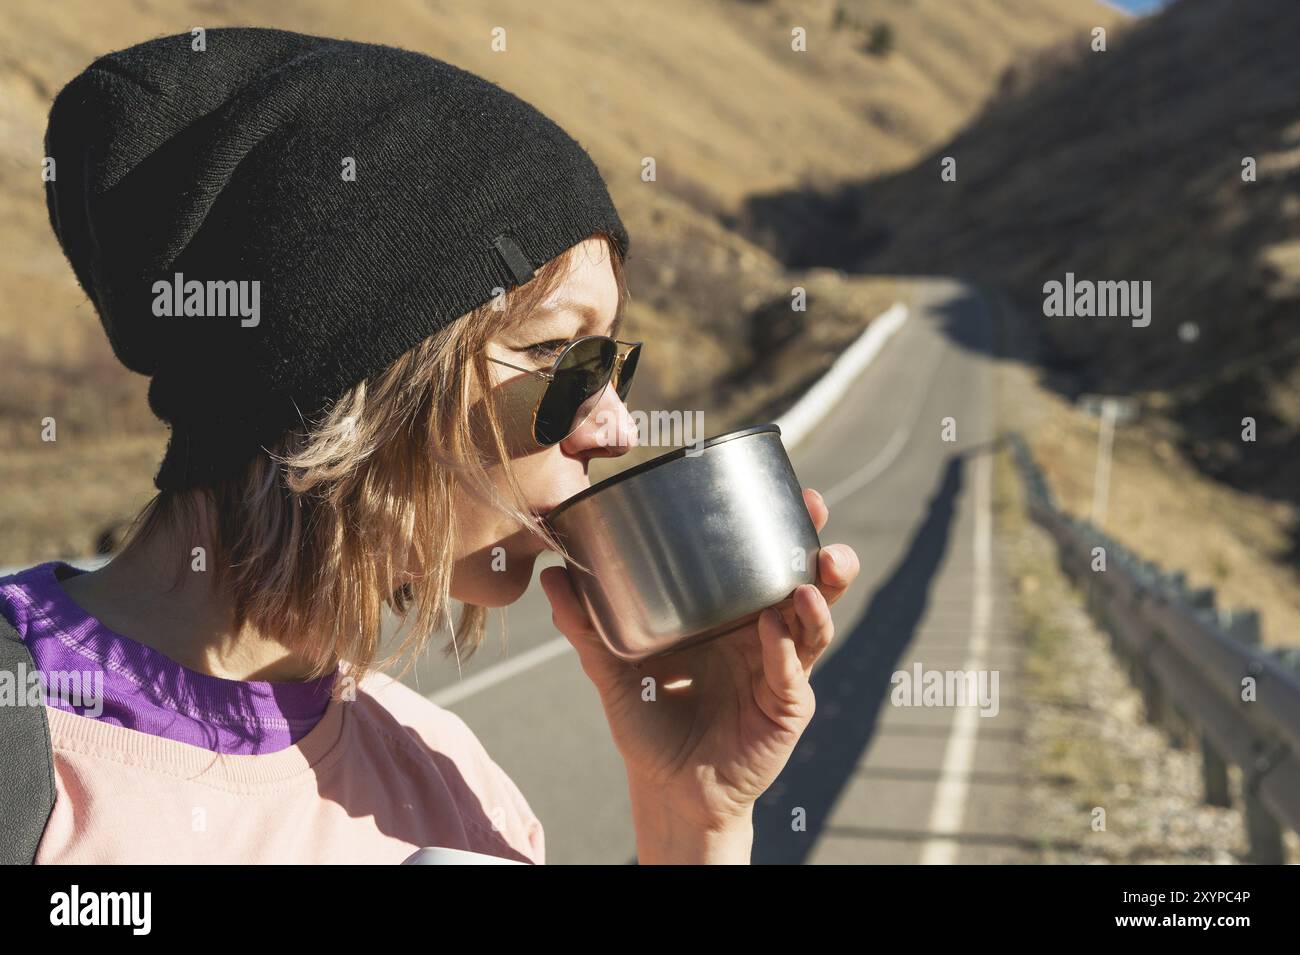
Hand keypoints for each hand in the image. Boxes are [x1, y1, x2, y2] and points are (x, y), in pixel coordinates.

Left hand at [540, 488, 859, 859]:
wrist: (666, 788)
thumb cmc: (648, 721)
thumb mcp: (613, 668)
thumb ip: (586, 624)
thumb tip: (551, 574)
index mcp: (733, 614)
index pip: (768, 561)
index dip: (785, 527)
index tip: (792, 494)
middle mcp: (767, 635)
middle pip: (809, 583)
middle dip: (820, 549)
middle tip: (814, 517)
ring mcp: (782, 671)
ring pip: (816, 624)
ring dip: (817, 596)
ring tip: (803, 581)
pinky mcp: (786, 709)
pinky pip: (791, 674)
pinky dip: (785, 650)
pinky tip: (774, 628)